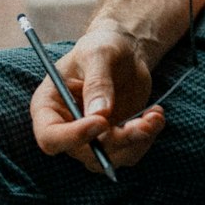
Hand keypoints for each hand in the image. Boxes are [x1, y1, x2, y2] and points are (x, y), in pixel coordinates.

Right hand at [29, 22, 166, 173]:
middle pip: (84, 153)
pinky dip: (146, 139)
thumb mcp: (99, 54)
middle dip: (118, 140)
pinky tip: (156, 115)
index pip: (50, 137)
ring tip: (155, 114)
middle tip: (145, 122)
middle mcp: (66, 128)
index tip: (101, 122)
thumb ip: (98, 82)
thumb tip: (100, 114)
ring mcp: (90, 139)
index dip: (72, 136)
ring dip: (137, 141)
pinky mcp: (114, 141)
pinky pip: (129, 154)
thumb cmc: (104, 46)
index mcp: (49, 106)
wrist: (125, 52)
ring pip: (110, 159)